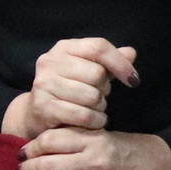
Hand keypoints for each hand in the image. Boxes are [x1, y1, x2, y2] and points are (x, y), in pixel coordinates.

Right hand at [6, 37, 138, 137]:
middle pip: (97, 73)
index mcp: (63, 48)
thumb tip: (131, 53)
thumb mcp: (89, 71)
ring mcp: (44, 84)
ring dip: (100, 108)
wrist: (37, 113)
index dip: (120, 63)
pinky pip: (83, 115)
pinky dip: (95, 121)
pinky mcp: (43, 107)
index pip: (98, 47)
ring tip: (93, 109)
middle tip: (97, 97)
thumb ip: (110, 62)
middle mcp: (50, 62)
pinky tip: (92, 122)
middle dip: (104, 90)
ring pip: (92, 96)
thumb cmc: (69, 90)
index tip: (133, 80)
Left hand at [19, 128, 170, 169]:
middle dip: (27, 166)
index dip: (32, 145)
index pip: (51, 140)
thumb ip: (75, 139)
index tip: (23, 149)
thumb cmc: (129, 149)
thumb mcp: (103, 135)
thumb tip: (41, 145)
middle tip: (19, 167)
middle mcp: (93, 163)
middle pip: (47, 164)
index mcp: (94, 141)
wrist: (160, 169)